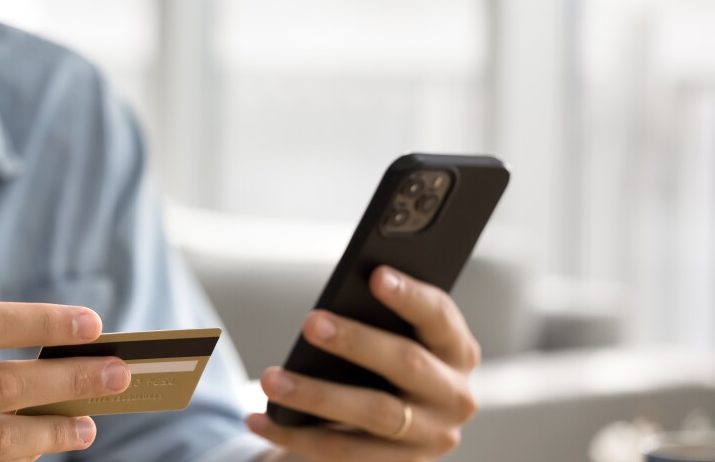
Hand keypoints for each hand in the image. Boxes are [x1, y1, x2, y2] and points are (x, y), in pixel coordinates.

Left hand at [247, 267, 480, 460]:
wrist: (399, 426)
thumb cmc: (387, 358)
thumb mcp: (395, 335)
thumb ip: (377, 318)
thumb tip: (329, 309)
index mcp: (458, 350)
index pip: (439, 317)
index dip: (410, 296)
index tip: (375, 274)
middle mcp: (454, 396)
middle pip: (407, 364)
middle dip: (356, 341)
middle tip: (311, 322)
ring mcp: (430, 437)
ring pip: (374, 414)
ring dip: (317, 396)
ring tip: (270, 380)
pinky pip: (343, 453)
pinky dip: (296, 436)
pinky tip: (258, 420)